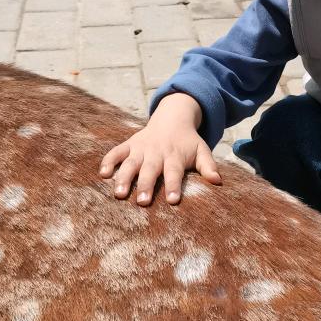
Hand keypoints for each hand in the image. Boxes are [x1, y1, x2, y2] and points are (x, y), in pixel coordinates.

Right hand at [98, 92, 220, 205]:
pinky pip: (116, 152)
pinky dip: (108, 161)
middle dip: (146, 185)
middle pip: (150, 170)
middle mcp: (156, 152)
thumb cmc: (187, 142)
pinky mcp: (129, 144)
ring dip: (124, 177)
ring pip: (130, 163)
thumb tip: (218, 182)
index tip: (172, 200)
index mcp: (174, 156)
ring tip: (118, 193)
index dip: (174, 186)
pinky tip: (102, 174)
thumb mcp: (201, 150)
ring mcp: (141, 148)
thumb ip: (208, 166)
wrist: (173, 118)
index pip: (174, 172)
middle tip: (142, 202)